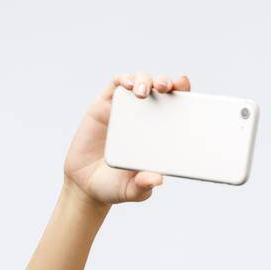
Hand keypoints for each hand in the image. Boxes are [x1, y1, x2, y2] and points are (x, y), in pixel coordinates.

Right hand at [62, 70, 190, 206]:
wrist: (86, 185)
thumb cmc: (116, 186)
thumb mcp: (132, 190)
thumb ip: (144, 185)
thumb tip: (158, 179)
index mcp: (160, 132)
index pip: (177, 106)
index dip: (183, 91)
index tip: (184, 85)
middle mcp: (145, 116)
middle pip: (159, 88)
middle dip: (165, 82)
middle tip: (166, 87)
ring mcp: (124, 110)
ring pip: (139, 82)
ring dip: (143, 80)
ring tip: (142, 92)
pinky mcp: (103, 107)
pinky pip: (115, 86)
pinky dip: (122, 80)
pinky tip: (126, 85)